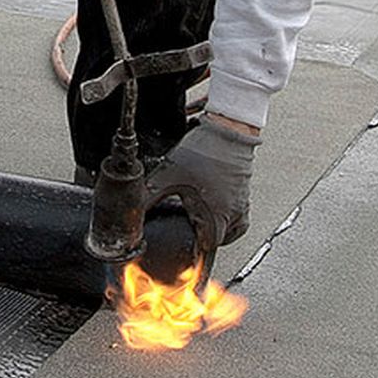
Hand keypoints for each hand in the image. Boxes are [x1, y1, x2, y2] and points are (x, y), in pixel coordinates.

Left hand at [145, 113, 261, 251]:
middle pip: (221, 240)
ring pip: (234, 229)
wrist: (227, 128)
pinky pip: (241, 214)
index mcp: (215, 214)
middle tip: (191, 234)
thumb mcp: (168, 175)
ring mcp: (242, 202)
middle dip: (204, 239)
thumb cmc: (204, 149)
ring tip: (204, 225)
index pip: (208, 246)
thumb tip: (133, 206)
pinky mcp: (245, 190)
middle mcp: (233, 212)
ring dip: (220, 230)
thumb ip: (150, 194)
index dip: (194, 250)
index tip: (185, 249)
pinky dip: (229, 216)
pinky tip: (216, 206)